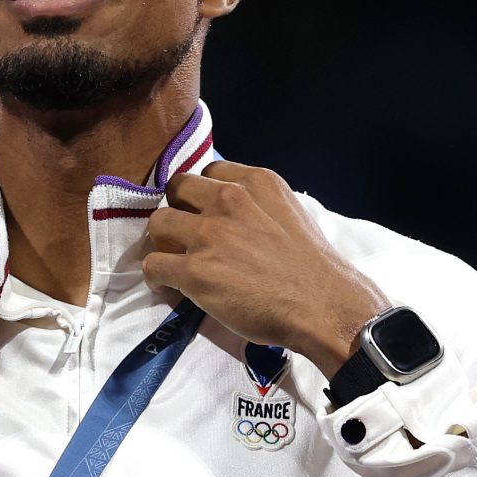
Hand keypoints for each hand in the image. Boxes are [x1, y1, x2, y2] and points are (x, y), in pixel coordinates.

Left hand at [142, 162, 389, 378]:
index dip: (204, 194)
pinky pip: (154, 265)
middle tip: (185, 234)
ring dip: (161, 241)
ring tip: (172, 259)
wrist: (323, 305)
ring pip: (157, 223)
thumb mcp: (292, 213)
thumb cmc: (314, 268)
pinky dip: (156, 276)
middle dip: (178, 209)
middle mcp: (228, 199)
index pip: (210, 171)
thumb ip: (260, 206)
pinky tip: (167, 286)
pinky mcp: (195, 270)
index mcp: (255, 182)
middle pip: (177, 189)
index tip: (207, 213)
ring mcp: (208, 234)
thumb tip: (238, 221)